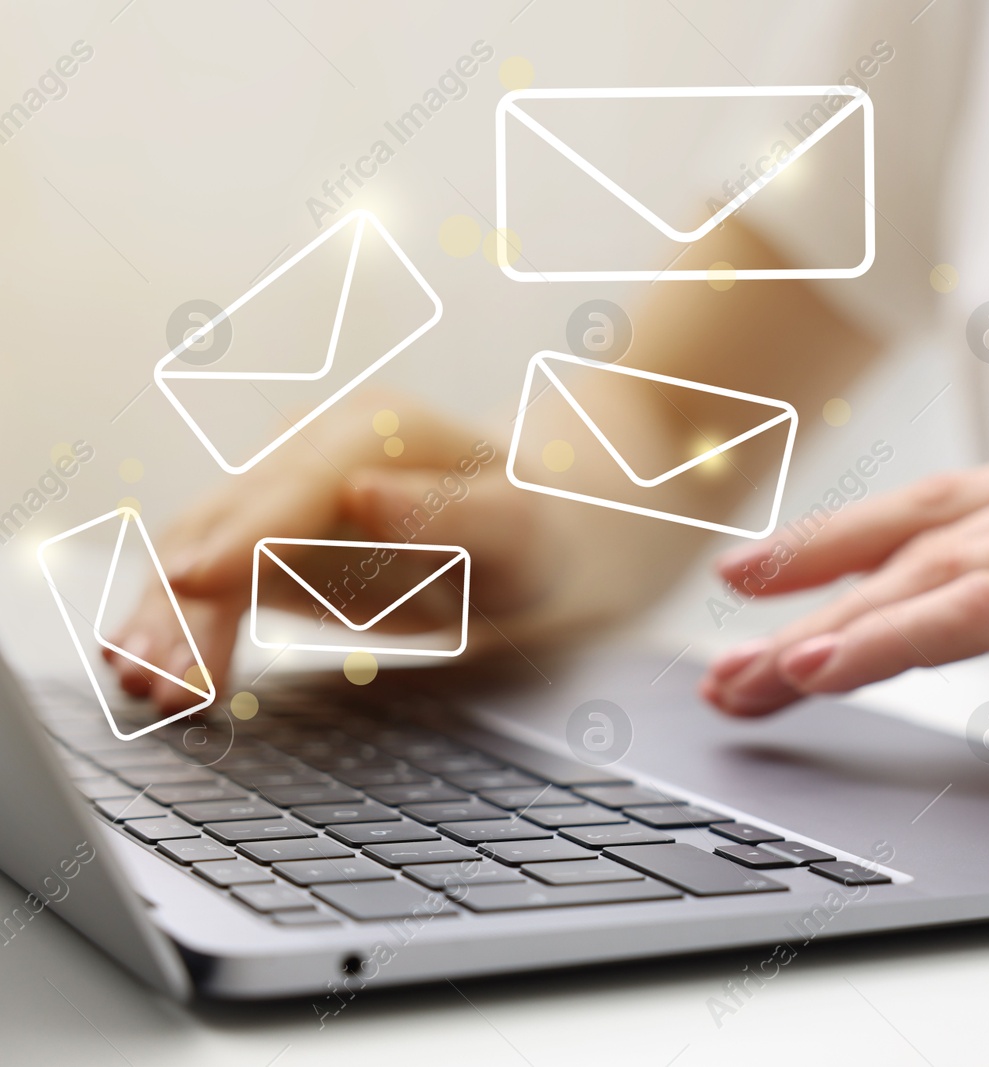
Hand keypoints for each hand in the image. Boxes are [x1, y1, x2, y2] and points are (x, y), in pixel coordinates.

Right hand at [107, 394, 549, 710]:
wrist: (528, 528)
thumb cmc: (531, 532)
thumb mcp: (520, 531)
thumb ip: (454, 515)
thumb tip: (366, 495)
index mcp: (374, 431)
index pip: (297, 483)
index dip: (244, 534)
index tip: (194, 582)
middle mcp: (310, 450)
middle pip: (232, 521)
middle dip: (189, 599)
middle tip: (164, 677)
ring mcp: (278, 493)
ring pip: (200, 550)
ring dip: (165, 619)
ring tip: (140, 684)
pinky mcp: (263, 540)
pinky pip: (204, 580)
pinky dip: (173, 623)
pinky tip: (140, 664)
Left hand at [699, 435, 988, 814]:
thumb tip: (987, 623)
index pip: (955, 503)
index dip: (849, 538)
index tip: (773, 579)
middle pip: (927, 523)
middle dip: (815, 582)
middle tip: (730, 642)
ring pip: (941, 564)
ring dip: (832, 626)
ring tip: (754, 678)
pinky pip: (985, 609)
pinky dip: (891, 635)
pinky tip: (824, 665)